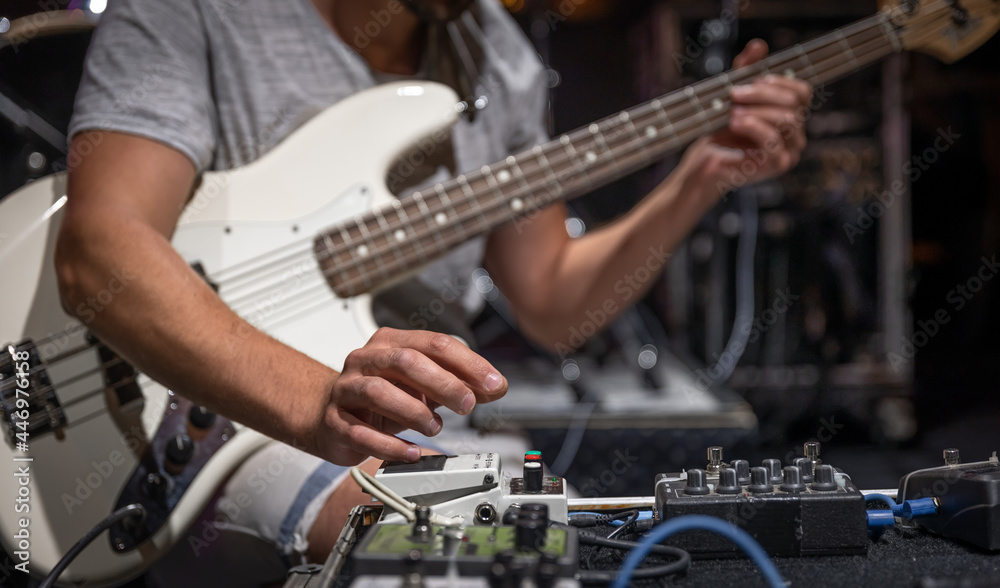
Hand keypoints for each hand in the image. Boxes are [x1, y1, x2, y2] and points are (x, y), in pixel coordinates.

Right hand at [314, 327, 506, 465]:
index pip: (434, 344)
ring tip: (435, 428)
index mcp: (391, 343)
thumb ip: (458, 383)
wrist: (326, 414)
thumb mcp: (422, 385)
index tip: (493, 383)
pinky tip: (411, 451)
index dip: (467, 363)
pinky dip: (389, 444)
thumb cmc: (379, 397)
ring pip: (378, 392)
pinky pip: (360, 432)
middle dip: (443, 383)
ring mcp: (346, 389)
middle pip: (406, 362)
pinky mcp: (335, 421)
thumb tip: (496, 386)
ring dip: (414, 411)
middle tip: (468, 405)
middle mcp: (366, 360)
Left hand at [682, 39, 812, 196]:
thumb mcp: (732, 94)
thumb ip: (746, 70)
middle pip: (793, 104)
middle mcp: (795, 133)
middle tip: (734, 94)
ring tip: (731, 112)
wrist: (704, 162)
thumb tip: (758, 45)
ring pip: (786, 120)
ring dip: (756, 111)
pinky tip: (735, 123)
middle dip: (762, 95)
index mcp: (790, 115)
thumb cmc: (719, 130)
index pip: (802, 92)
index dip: (781, 81)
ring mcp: (790, 151)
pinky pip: (774, 141)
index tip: (755, 78)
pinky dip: (753, 128)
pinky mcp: (778, 165)